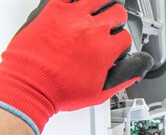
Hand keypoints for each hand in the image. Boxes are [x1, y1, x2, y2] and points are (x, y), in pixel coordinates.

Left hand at [0, 0, 153, 134]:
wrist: (30, 85)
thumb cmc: (60, 90)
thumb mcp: (99, 93)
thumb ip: (122, 80)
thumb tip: (135, 73)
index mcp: (106, 50)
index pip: (126, 37)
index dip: (122, 41)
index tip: (116, 44)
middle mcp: (93, 30)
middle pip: (118, 13)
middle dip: (117, 20)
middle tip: (110, 25)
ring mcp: (74, 17)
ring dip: (102, 5)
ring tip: (97, 12)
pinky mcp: (54, 10)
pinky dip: (75, 0)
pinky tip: (76, 6)